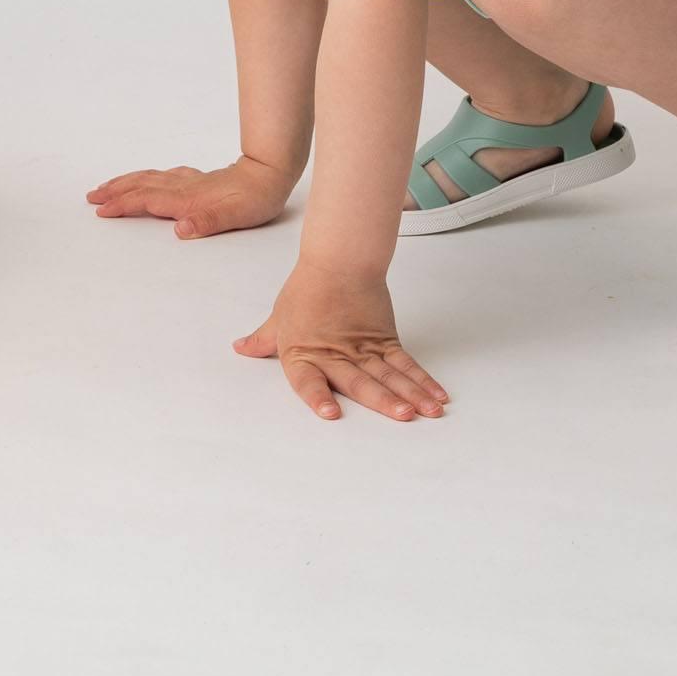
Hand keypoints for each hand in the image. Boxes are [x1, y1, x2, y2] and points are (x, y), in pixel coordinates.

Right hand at [86, 155, 295, 237]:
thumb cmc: (254, 199)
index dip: (122, 205)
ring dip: (125, 182)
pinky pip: (160, 176)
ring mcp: (188, 180)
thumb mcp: (234, 216)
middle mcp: (183, 186)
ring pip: (149, 178)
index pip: (146, 200)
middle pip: (141, 185)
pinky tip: (146, 180)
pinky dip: (144, 178)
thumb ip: (206, 222)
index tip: (101, 210)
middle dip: (114, 191)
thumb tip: (180, 229)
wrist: (270, 174)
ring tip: (107, 186)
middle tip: (92, 196)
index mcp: (187, 198)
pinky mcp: (196, 179)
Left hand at [233, 261, 448, 421]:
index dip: (318, 396)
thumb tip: (241, 348)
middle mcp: (335, 355)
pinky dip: (422, 380)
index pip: (308, 380)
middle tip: (402, 415)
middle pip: (360, 380)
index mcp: (303, 354)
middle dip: (383, 400)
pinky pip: (405, 363)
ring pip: (390, 374)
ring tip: (428, 411)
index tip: (331, 413)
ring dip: (411, 394)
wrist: (338, 260)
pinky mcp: (386, 341)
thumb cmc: (306, 289)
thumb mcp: (279, 318)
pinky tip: (436, 396)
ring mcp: (364, 349)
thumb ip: (263, 340)